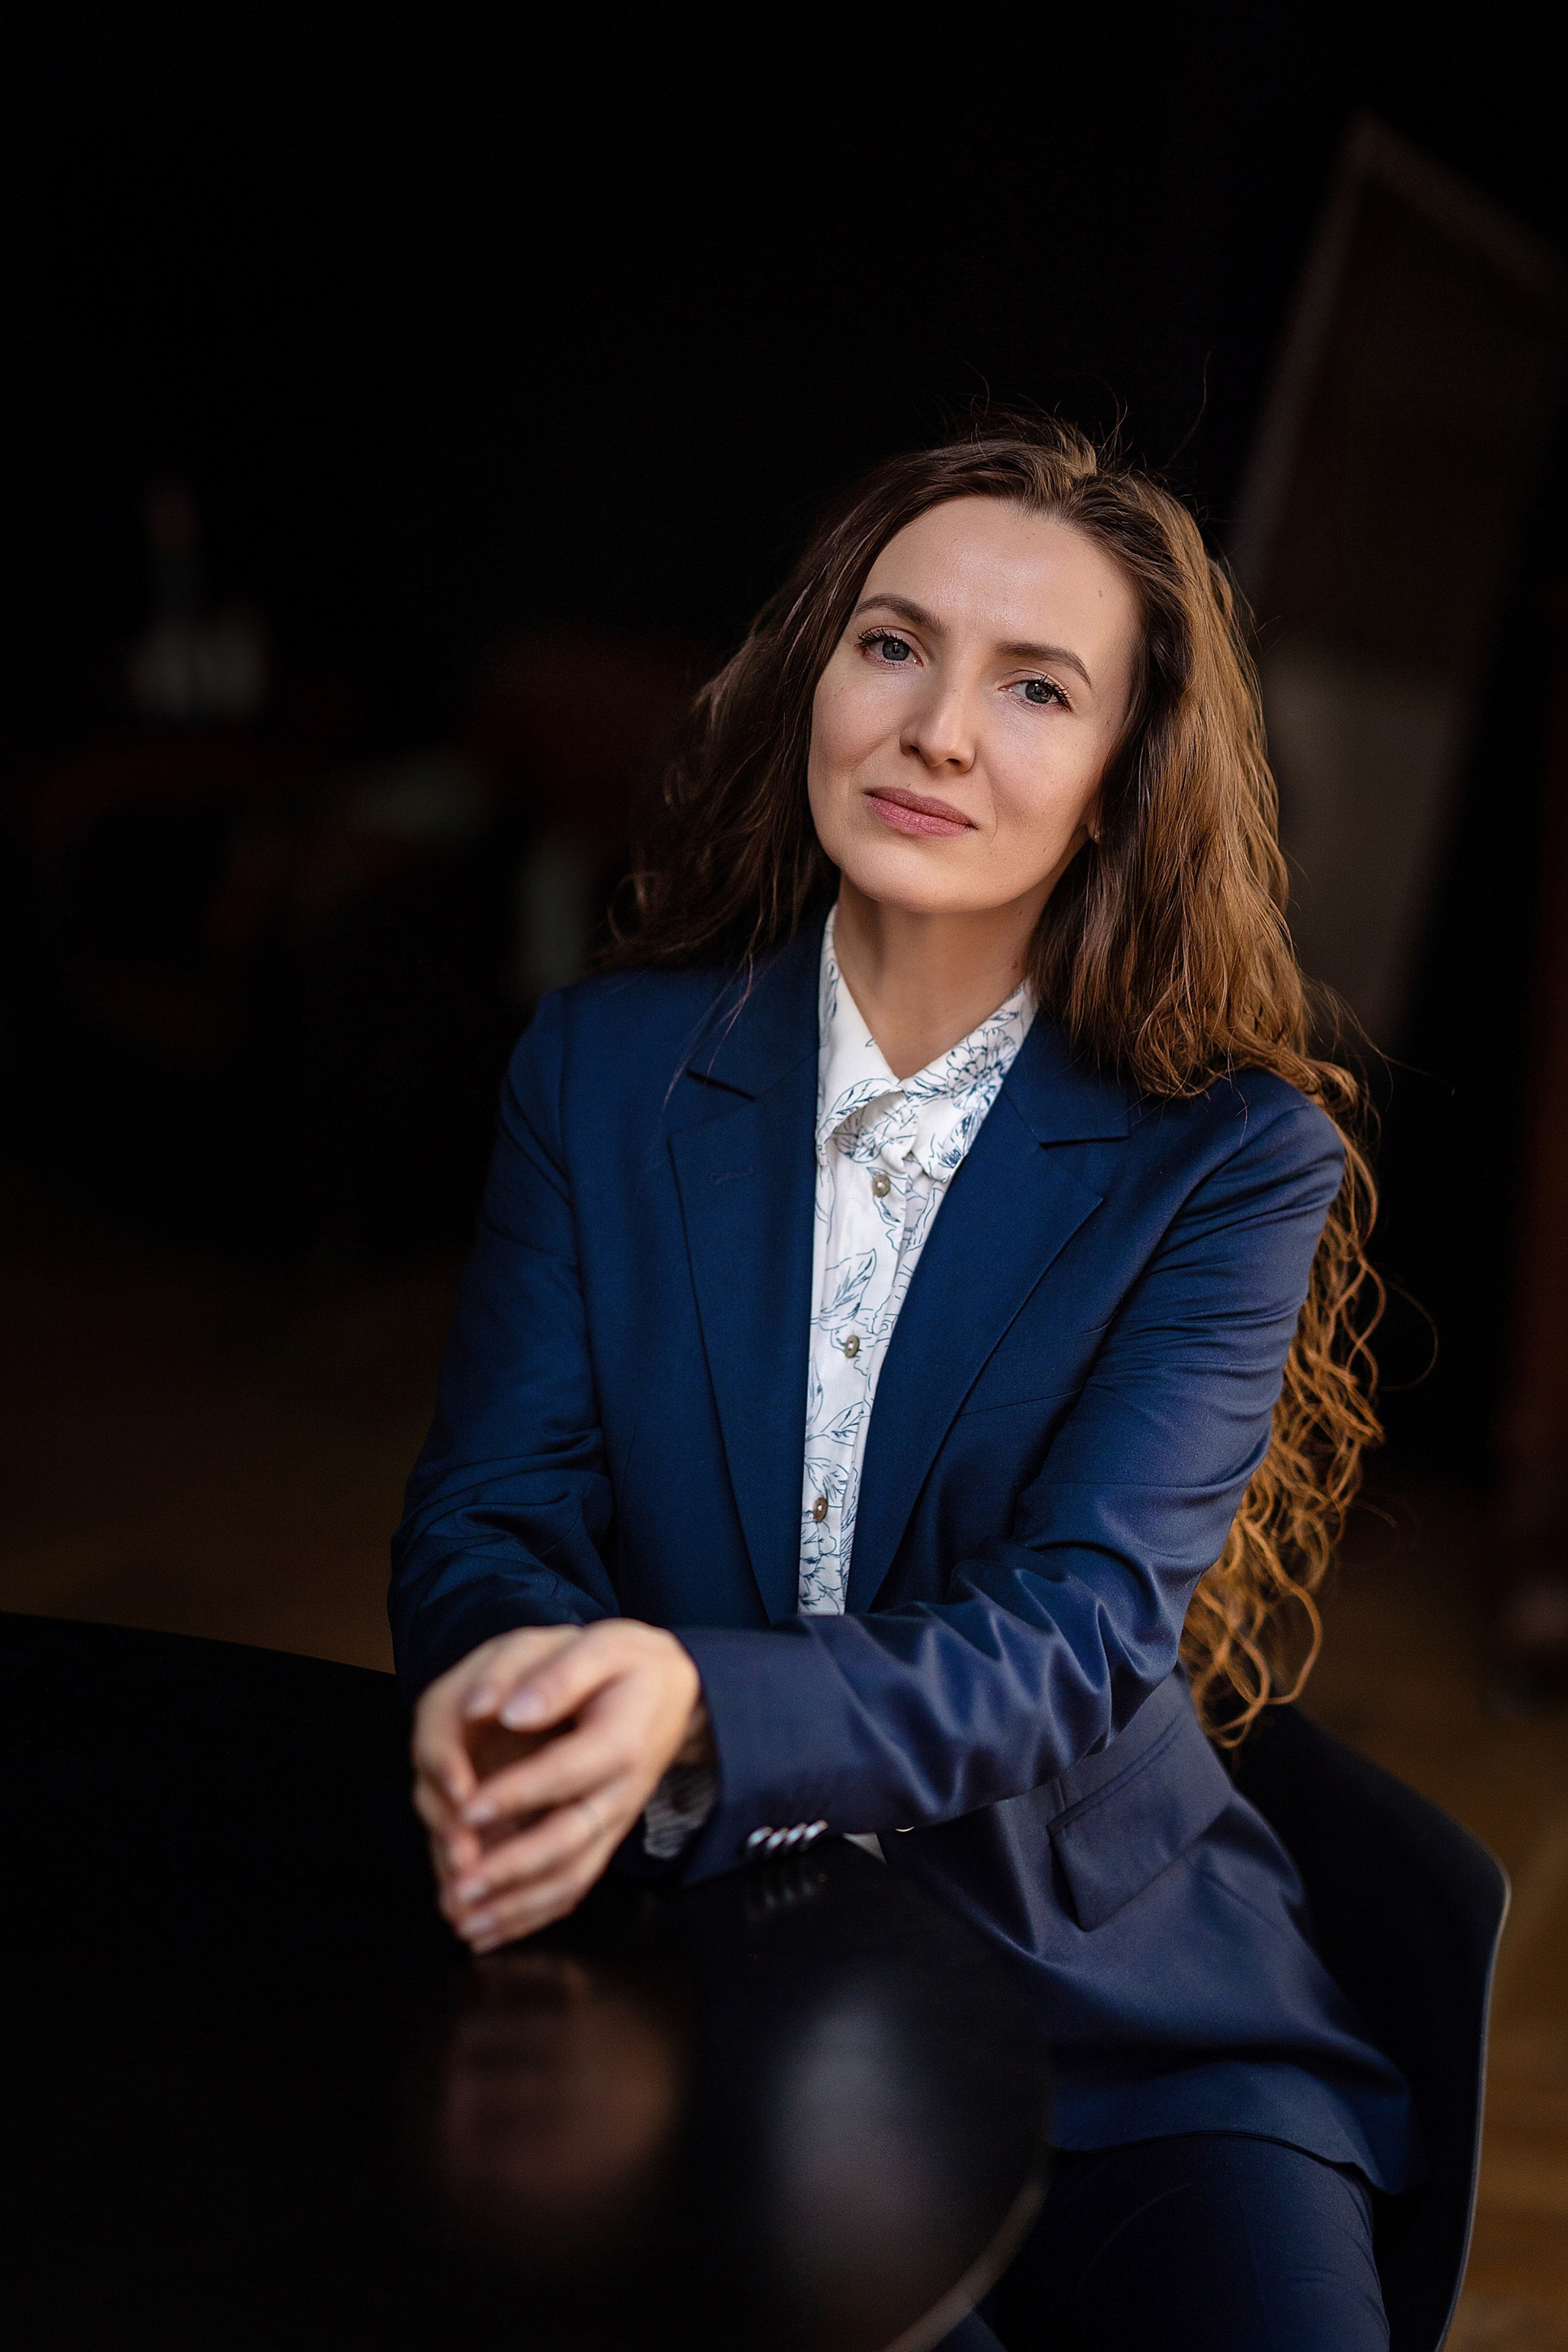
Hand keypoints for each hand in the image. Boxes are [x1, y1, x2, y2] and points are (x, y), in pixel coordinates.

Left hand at [411, 1620, 712, 1953]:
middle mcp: (622, 1791)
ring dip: (516, 1906)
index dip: (518, 1792)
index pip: (567, 1771)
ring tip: (465, 1923)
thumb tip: (509, 1711)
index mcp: (621, 1740)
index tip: (468, 1807)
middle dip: (511, 1869)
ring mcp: (611, 1820)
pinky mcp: (600, 1837)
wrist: (672, 1693)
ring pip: (570, 1875)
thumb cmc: (625, 1665)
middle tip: (460, 1887)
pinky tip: (489, 1931)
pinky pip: (571, 1885)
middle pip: (569, 1839)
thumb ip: (555, 1676)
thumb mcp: (597, 1645)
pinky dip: (530, 1914)